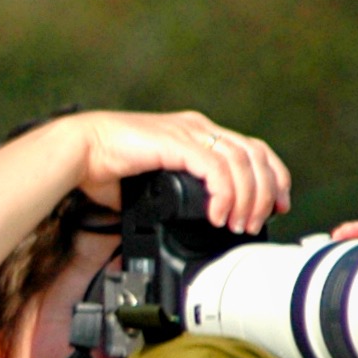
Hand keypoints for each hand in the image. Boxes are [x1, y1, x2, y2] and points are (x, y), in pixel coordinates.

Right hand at [65, 111, 291, 232]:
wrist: (80, 152)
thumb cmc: (107, 168)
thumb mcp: (157, 186)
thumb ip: (179, 198)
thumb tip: (191, 228)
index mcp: (196, 134)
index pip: (252, 149)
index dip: (273, 178)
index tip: (277, 207)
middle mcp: (198, 129)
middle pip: (256, 155)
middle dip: (268, 192)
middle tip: (260, 221)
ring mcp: (188, 133)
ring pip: (242, 163)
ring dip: (248, 199)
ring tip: (238, 224)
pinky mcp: (177, 143)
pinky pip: (216, 169)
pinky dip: (225, 195)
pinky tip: (218, 216)